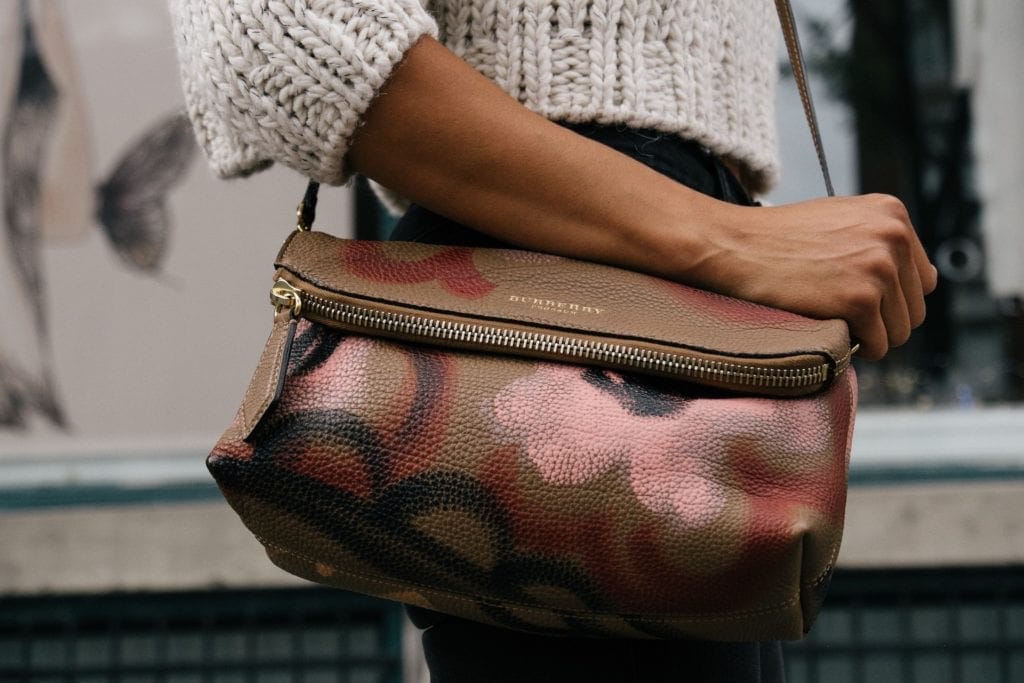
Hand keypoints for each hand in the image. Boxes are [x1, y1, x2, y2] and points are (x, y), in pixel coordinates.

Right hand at [689, 194, 937, 360]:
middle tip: (838, 317)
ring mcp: (880, 267)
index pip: (922, 279)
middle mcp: (894, 236)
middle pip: (915, 308)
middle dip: (881, 321)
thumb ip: (874, 240)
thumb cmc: (773, 239)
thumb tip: (904, 279)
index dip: (891, 299)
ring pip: (900, 331)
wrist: (731, 245)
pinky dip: (853, 348)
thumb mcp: (837, 221)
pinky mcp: (861, 299)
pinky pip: (876, 345)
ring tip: (830, 321)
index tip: (856, 302)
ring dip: (868, 336)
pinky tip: (826, 328)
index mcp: (892, 214)